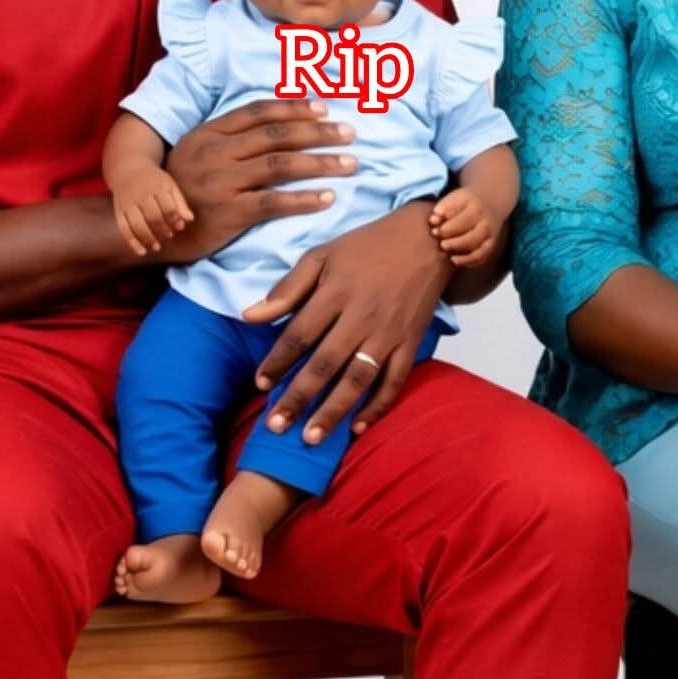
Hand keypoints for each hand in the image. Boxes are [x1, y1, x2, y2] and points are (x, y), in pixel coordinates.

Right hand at [111, 165, 192, 255]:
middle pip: (152, 216)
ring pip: (136, 224)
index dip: (174, 219)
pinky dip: (132, 241)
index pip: (167, 206)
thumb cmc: (154, 180)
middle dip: (162, 228)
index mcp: (156, 187)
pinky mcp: (118, 211)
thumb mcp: (169, 185)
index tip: (179, 226)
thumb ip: (180, 202)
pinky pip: (123, 228)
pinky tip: (141, 251)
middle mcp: (140, 195)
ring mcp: (127, 203)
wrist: (128, 169)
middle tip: (170, 235)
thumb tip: (190, 219)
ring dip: (147, 238)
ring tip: (157, 247)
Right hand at [161, 99, 357, 263]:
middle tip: (350, 133)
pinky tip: (328, 197)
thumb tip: (275, 121)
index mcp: (210, 133)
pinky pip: (274, 203)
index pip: (259, 112)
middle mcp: (216, 153)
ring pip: (280, 166)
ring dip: (320, 163)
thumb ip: (230, 138)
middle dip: (318, 132)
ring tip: (350, 164)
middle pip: (277, 135)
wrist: (151, 227)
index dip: (294, 107)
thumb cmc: (181, 189)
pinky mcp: (229, 213)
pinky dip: (304, 199)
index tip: (324, 107)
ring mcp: (222, 182)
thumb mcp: (197, 153)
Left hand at [241, 203, 450, 440]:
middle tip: (276, 427)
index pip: (299, 335)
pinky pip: (394, 381)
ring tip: (311, 439)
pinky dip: (378, 406)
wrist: (428, 239)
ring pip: (358, 380)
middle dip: (298, 398)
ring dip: (333, 412)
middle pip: (324, 364)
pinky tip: (358, 427)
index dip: (277, 362)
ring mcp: (388, 333)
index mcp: (335, 293)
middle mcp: (361, 317)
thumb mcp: (322, 255)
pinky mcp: (411, 342)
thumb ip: (287, 289)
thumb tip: (249, 316)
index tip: (260, 384)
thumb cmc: (368, 246)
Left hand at [430, 187, 500, 269]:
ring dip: (462, 254)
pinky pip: (481, 257)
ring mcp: (489, 235)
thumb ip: (444, 207)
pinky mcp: (490, 245)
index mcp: (476, 207)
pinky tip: (455, 260)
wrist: (492, 200)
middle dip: (454, 242)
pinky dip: (469, 261)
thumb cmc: (467, 201)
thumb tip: (433, 221)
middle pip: (472, 237)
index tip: (434, 229)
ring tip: (448, 255)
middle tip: (441, 244)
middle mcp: (485, 222)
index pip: (461, 220)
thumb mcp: (456, 197)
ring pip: (478, 248)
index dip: (446, 227)